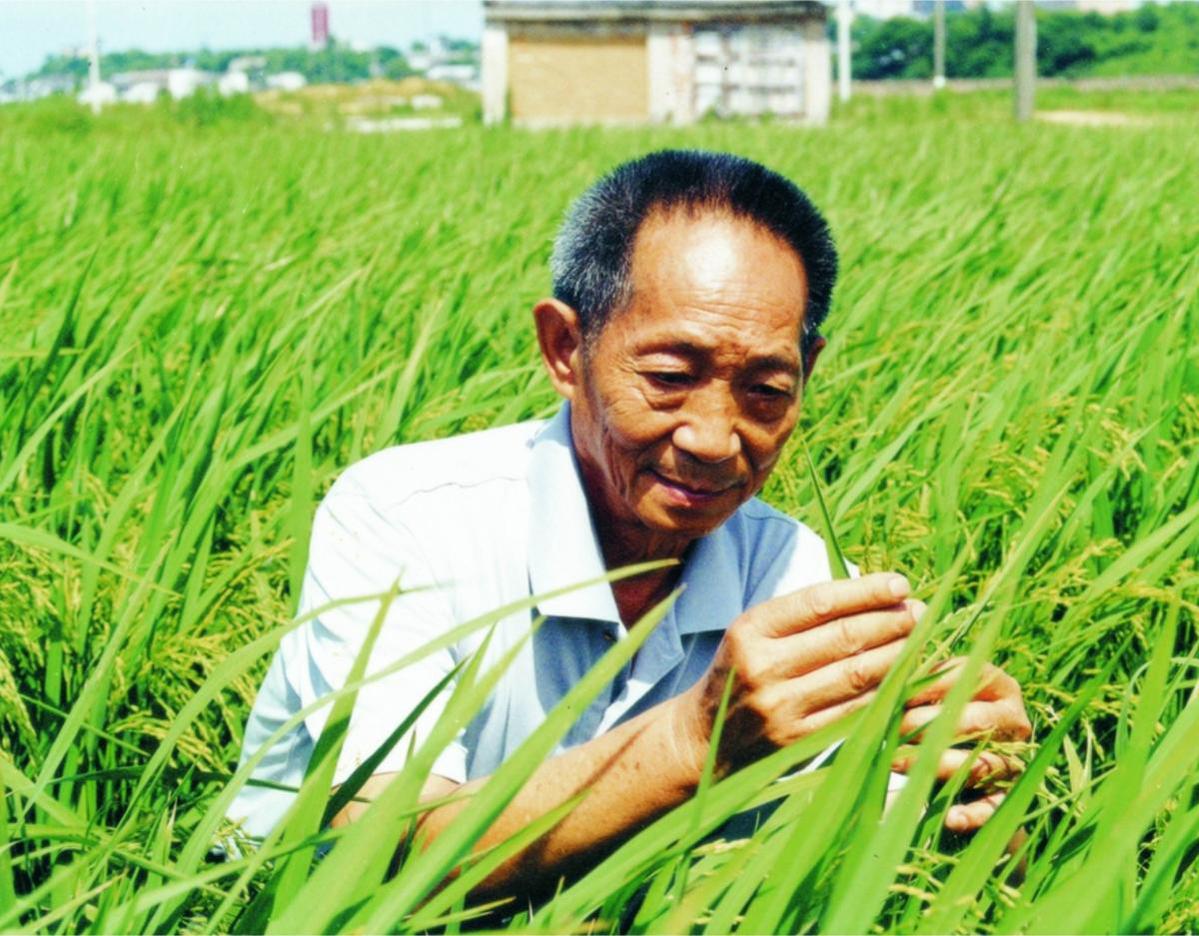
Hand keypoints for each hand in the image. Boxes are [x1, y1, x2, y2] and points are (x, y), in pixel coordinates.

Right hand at [677, 572, 922, 776]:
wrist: (707, 736)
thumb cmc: (744, 670)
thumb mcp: (758, 632)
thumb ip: (804, 614)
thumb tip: (873, 592)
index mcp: (752, 628)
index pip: (819, 602)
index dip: (866, 591)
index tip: (900, 585)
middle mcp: (763, 665)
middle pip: (843, 637)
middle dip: (890, 622)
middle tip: (919, 613)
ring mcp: (781, 706)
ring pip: (856, 675)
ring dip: (897, 655)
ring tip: (919, 641)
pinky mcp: (798, 739)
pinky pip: (855, 711)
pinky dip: (885, 692)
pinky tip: (904, 678)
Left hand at [894, 659, 1031, 831]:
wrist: (958, 764)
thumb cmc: (935, 715)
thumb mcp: (931, 694)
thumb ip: (918, 681)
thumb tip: (895, 671)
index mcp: (998, 685)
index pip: (966, 678)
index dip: (928, 686)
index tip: (897, 693)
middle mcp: (1014, 720)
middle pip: (975, 721)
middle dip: (927, 724)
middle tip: (892, 728)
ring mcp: (1015, 758)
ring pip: (981, 763)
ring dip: (937, 764)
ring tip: (896, 762)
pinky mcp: (1009, 795)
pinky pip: (994, 806)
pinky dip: (973, 814)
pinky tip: (949, 818)